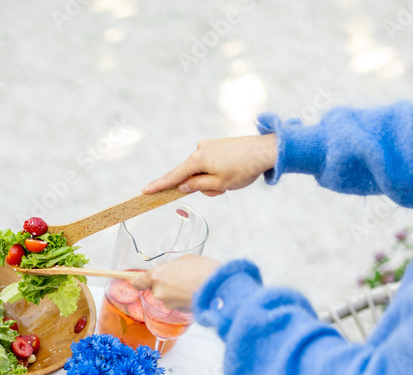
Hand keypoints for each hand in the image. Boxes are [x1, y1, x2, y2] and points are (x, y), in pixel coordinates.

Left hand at [131, 256, 221, 310]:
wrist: (217, 288)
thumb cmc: (203, 270)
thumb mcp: (184, 260)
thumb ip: (171, 268)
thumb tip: (169, 273)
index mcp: (156, 276)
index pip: (139, 282)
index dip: (140, 282)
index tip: (140, 282)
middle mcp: (159, 292)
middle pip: (157, 289)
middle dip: (166, 286)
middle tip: (181, 278)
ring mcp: (169, 304)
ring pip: (168, 297)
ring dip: (176, 293)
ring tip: (192, 285)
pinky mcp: (179, 312)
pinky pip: (178, 304)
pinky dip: (184, 300)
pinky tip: (195, 293)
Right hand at [142, 134, 277, 196]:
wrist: (267, 150)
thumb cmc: (244, 168)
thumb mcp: (219, 184)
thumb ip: (197, 186)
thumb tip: (183, 186)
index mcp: (198, 159)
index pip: (173, 176)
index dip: (159, 185)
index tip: (145, 190)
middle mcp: (201, 149)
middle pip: (191, 175)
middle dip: (203, 186)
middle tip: (223, 188)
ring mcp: (210, 145)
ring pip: (203, 171)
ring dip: (212, 180)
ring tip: (231, 180)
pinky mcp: (219, 145)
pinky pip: (211, 163)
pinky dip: (218, 172)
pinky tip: (234, 172)